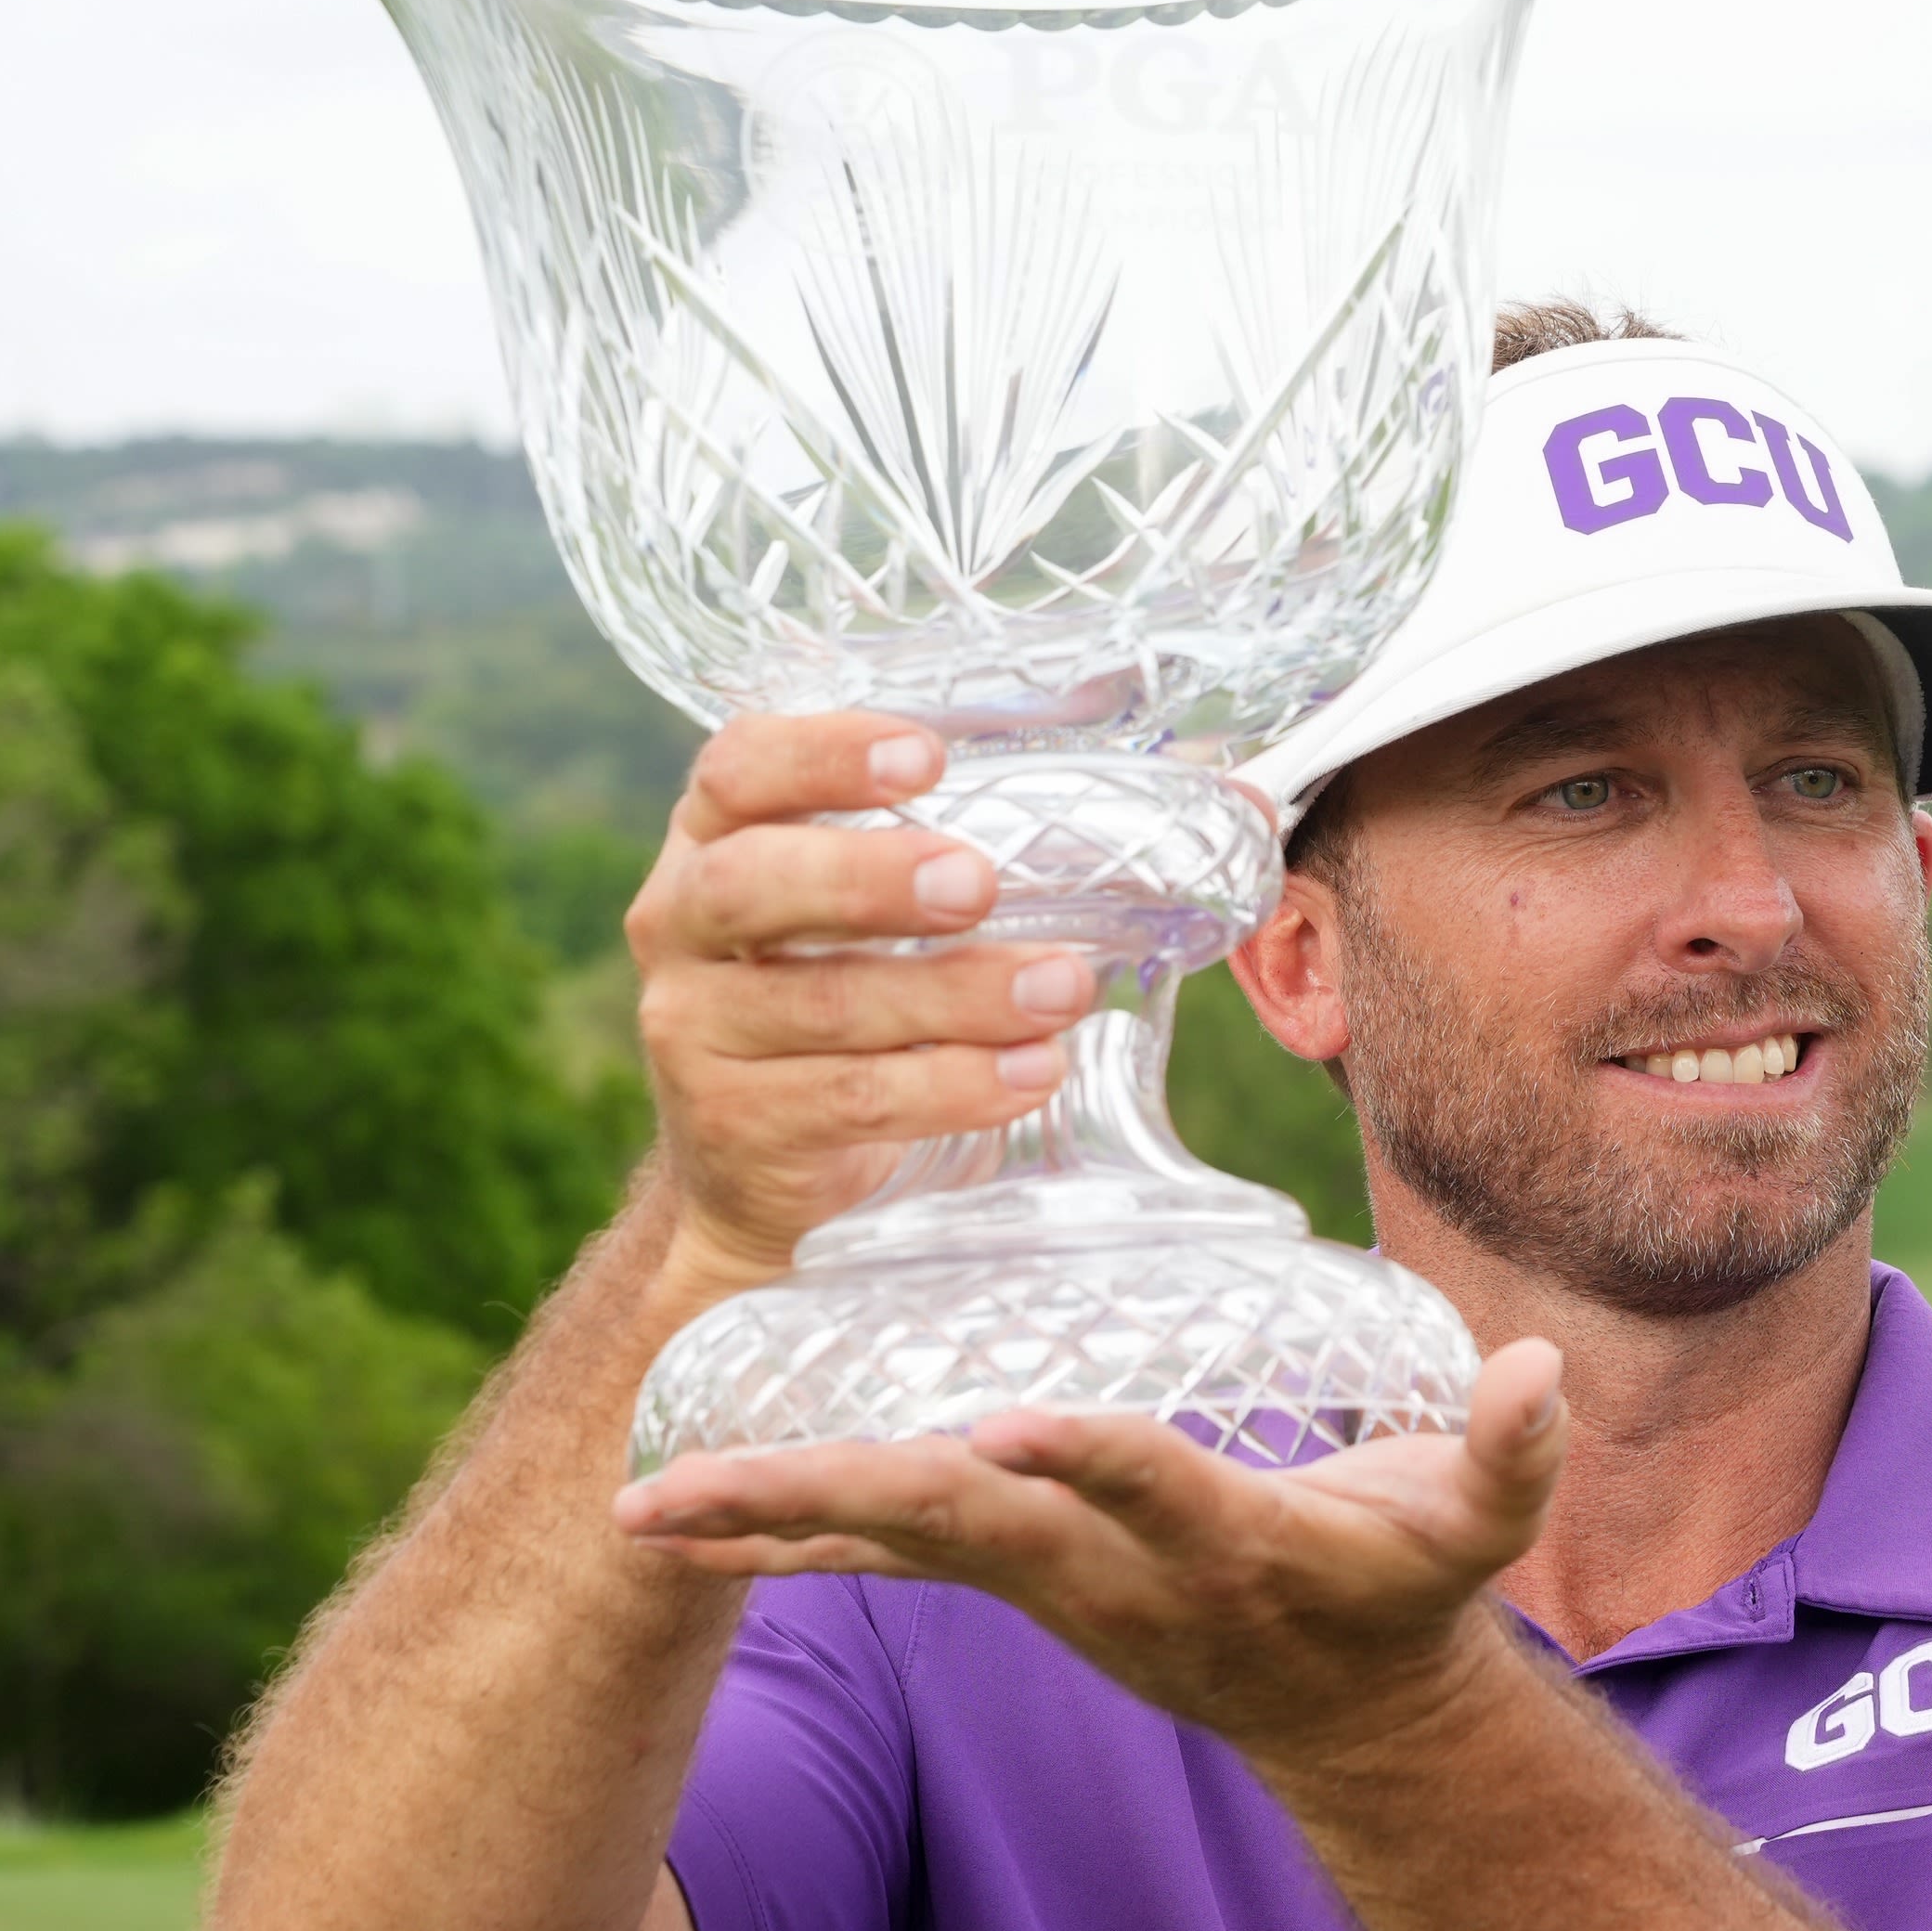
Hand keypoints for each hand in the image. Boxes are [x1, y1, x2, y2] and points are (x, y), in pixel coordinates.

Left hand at [609, 1342, 1573, 1765]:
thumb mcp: (1480, 1531)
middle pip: (958, 1526)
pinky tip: (669, 1522)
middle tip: (685, 1490)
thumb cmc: (1409, 1589)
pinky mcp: (1010, 1580)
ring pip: (892, 1544)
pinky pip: (875, 1562)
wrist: (1346, 1717)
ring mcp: (1048, 1586)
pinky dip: (774, 1543)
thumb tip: (1540, 1367)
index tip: (1005, 1425)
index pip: (1145, 1488)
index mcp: (1222, 1541)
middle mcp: (1111, 1572)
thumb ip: (1510, 1451)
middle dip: (824, 1500)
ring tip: (637, 1503)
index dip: (1086, 1460)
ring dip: (764, 1522)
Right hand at [628, 714, 1098, 1299]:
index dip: (820, 753)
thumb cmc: (866, 1001)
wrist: (773, 1177)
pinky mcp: (734, 1126)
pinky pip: (848, 1101)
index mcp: (721, 837)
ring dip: (952, 994)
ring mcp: (695, 1030)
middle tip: (977, 881)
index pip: (739, 767)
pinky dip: (949, 1086)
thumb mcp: (909, 916)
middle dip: (868, 877)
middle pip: (752, 883)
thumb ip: (1031, 847)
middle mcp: (683, 923)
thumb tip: (1248, 803)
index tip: (926, 756)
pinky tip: (1031, 1072)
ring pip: (821, 1004)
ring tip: (1063, 989)